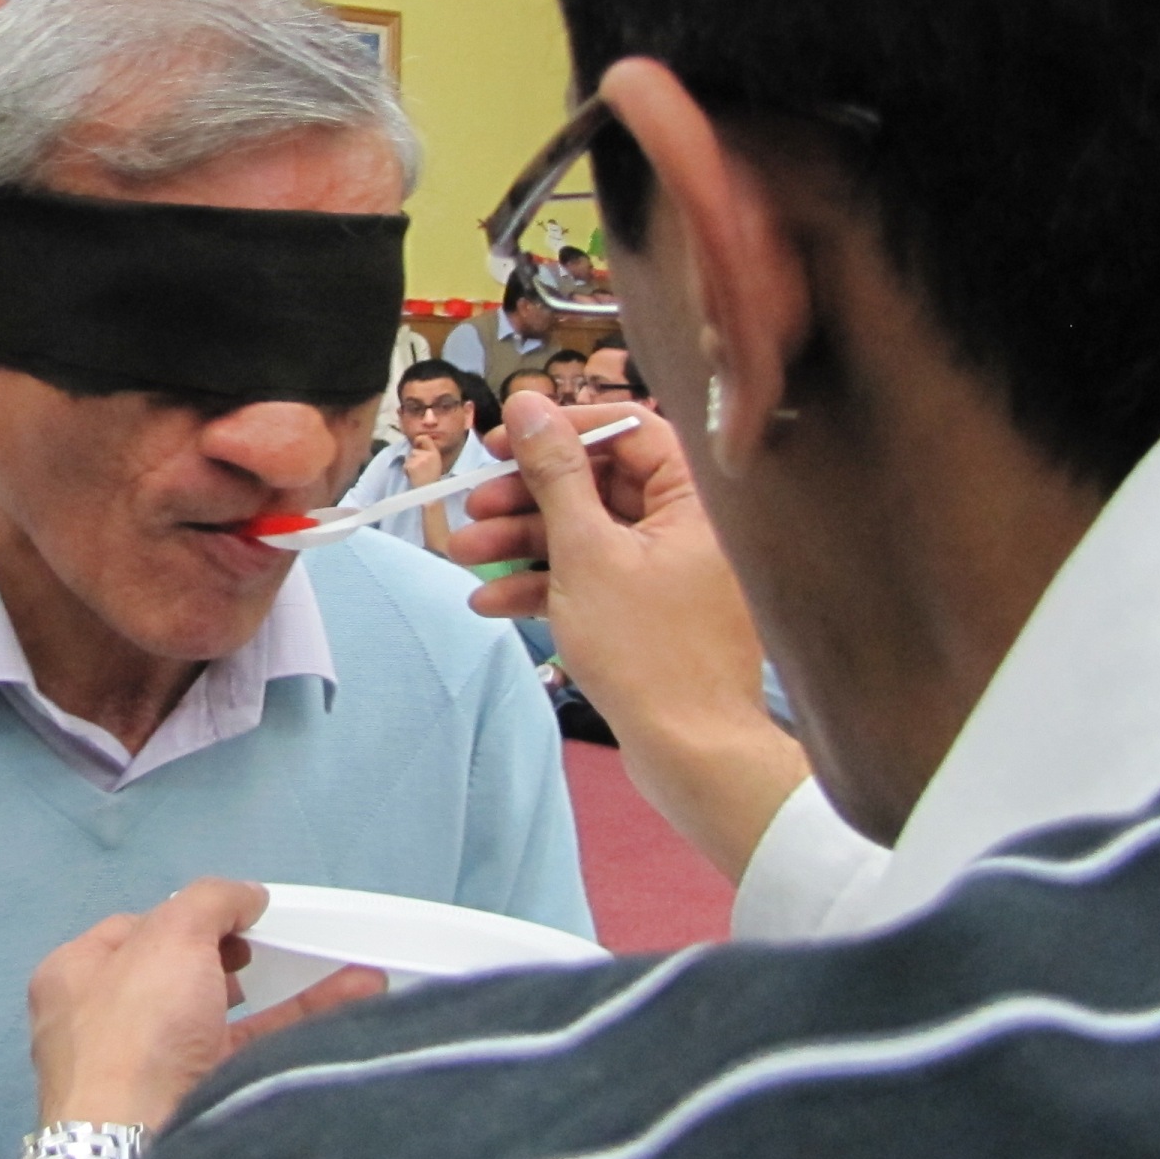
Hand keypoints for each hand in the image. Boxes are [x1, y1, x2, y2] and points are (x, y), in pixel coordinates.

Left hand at [29, 878, 385, 1129]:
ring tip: (349, 973)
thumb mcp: (171, 937)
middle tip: (275, 947)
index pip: (136, 931)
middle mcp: (106, 1026)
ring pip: (226, 1022)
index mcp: (76, 977)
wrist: (141, 1153)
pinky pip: (253, 1058)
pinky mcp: (194, 1108)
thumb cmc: (138, 1031)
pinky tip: (352, 1005)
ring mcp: (150, 1074)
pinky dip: (299, 1031)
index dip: (187, 917)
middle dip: (237, 959)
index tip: (236, 916)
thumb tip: (245, 896)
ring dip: (288, 995)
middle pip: (181, 978)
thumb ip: (210, 901)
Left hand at [400, 440, 446, 490]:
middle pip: (414, 450)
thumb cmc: (432, 478)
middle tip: (420, 468)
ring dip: (410, 464)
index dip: (419, 439)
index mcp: (435, 453)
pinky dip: (407, 470)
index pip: (425, 438)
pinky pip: (405, 464)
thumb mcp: (436, 462)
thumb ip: (428, 453)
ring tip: (417, 473)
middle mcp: (427, 455)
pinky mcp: (410, 465)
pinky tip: (414, 476)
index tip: (417, 442)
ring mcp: (418, 460)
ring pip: (409, 457)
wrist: (428, 491)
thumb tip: (418, 444)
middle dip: (414, 457)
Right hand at [452, 390, 810, 879]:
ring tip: (465, 553)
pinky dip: (545, 586)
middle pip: (598, 484)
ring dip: (522, 543)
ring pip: (587, 535)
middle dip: (527, 497)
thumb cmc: (650, 653)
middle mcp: (689, 527)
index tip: (505, 441)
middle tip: (474, 503)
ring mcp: (669, 572)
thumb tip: (531, 406)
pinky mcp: (650, 612)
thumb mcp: (585, 551)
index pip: (628, 430)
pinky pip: (593, 579)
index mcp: (694, 499)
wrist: (690, 752)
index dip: (561, 431)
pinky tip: (491, 604)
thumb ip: (555, 474)